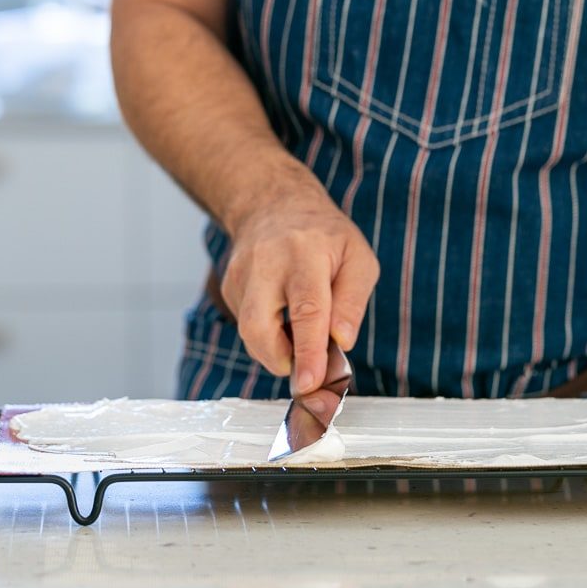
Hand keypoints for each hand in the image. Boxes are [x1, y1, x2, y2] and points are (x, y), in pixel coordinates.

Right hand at [220, 174, 378, 393]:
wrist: (274, 205)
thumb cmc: (325, 237)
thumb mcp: (358, 259)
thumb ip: (352, 302)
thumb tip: (341, 342)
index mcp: (306, 254)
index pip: (307, 311)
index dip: (308, 352)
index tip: (311, 382)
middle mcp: (266, 264)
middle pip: (259, 326)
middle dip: (281, 361)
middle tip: (307, 371)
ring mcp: (240, 276)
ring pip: (250, 334)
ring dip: (278, 350)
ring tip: (301, 334)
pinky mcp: (228, 287)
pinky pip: (248, 328)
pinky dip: (269, 336)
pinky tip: (283, 316)